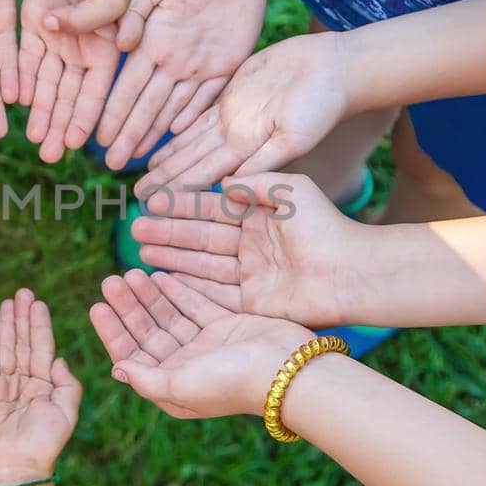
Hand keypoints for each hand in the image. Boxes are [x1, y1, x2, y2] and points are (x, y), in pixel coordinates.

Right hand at [0, 289, 80, 482]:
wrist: (18, 466)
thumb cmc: (45, 442)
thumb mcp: (66, 410)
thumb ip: (67, 383)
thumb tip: (60, 360)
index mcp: (43, 384)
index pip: (41, 347)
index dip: (40, 324)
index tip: (38, 303)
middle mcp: (22, 381)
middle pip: (21, 341)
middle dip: (21, 317)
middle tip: (22, 291)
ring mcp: (1, 384)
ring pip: (4, 346)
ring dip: (4, 324)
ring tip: (6, 301)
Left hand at [18, 0, 133, 161]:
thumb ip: (89, 18)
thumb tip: (56, 29)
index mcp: (107, 51)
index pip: (96, 93)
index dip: (86, 117)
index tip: (77, 143)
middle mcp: (81, 54)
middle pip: (68, 97)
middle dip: (59, 126)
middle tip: (48, 155)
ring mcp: (57, 43)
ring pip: (46, 85)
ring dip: (40, 113)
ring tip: (32, 140)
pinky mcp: (33, 27)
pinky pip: (25, 60)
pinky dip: (21, 81)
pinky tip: (17, 103)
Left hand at [90, 269, 314, 419]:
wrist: (288, 370)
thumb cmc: (233, 382)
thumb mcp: (181, 385)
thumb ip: (147, 378)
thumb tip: (117, 370)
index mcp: (172, 386)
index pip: (133, 355)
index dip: (113, 332)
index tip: (97, 306)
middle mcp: (187, 366)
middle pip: (148, 331)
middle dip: (129, 307)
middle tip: (110, 281)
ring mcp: (207, 345)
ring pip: (169, 315)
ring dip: (150, 296)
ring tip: (130, 272)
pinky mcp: (226, 325)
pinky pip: (194, 304)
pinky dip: (178, 290)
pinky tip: (160, 274)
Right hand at [96, 0, 268, 168]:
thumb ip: (134, 11)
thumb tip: (121, 44)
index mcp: (149, 40)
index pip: (126, 85)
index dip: (113, 112)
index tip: (96, 137)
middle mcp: (170, 58)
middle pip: (147, 105)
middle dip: (130, 135)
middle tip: (113, 164)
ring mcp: (199, 62)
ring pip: (174, 108)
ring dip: (156, 134)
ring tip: (139, 161)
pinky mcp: (226, 61)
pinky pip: (209, 96)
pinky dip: (194, 116)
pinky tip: (178, 137)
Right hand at [130, 173, 367, 327]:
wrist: (351, 272)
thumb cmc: (325, 227)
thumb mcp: (291, 191)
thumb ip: (256, 183)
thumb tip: (224, 182)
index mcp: (259, 217)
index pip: (212, 210)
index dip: (181, 206)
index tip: (152, 200)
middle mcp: (251, 246)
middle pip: (201, 238)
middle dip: (168, 233)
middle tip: (134, 228)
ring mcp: (251, 276)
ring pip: (202, 265)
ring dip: (172, 258)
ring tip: (141, 251)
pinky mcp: (253, 304)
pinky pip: (214, 293)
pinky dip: (189, 286)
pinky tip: (163, 278)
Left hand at [134, 33, 346, 198]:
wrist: (334, 69)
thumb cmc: (322, 105)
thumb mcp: (293, 138)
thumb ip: (263, 162)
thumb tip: (231, 187)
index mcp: (246, 151)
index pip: (203, 175)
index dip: (176, 190)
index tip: (152, 206)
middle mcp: (235, 138)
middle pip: (191, 162)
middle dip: (164, 180)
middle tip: (136, 198)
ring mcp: (233, 116)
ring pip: (192, 139)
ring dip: (169, 157)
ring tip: (144, 172)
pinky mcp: (234, 94)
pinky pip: (200, 112)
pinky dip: (182, 125)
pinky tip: (165, 134)